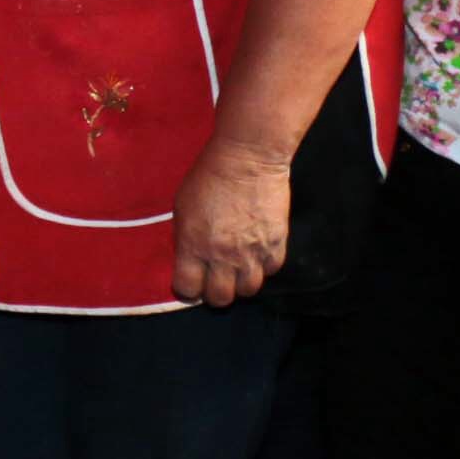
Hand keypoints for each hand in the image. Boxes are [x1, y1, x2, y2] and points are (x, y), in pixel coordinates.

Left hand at [171, 136, 290, 306]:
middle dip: (214, 292)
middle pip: (220, 298)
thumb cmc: (207, 177)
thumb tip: (189, 260)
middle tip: (214, 279)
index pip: (187, 289)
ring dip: (240, 282)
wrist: (247, 160)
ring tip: (236, 268)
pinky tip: (256, 253)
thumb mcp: (182, 208)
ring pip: (248, 290)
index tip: (189, 282)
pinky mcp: (276, 246)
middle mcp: (222, 256)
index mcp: (193, 246)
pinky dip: (263, 267)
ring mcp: (252, 254)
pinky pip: (270, 271)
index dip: (187, 289)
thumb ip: (186, 239)